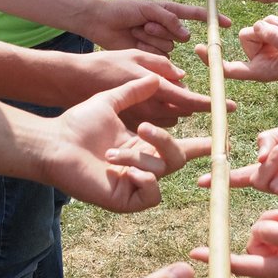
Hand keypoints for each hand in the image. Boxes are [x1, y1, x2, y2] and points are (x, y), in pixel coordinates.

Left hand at [47, 75, 210, 211]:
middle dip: (165, 141)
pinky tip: (125, 173)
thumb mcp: (111, 101)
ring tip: (113, 152)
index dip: (203, 142)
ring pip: (162, 172)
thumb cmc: (77, 124)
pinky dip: (145, 181)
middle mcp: (144, 165)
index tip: (223, 134)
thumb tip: (158, 78)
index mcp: (144, 145)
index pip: (181, 146)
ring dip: (140, 157)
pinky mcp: (126, 199)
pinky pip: (153, 194)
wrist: (55, 143)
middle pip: (177, 158)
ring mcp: (135, 184)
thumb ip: (135, 91)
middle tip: (143, 128)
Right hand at [64, 48, 224, 127]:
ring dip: (180, 109)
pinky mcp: (132, 125)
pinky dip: (164, 112)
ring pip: (172, 117)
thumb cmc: (104, 65)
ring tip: (184, 98)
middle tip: (216, 103)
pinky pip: (156, 120)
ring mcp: (141, 120)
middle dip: (197, 106)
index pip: (190, 101)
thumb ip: (160, 66)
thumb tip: (181, 76)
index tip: (232, 106)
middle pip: (184, 111)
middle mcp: (150, 110)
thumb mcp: (135, 56)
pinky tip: (160, 101)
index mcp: (154, 91)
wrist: (73, 93)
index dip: (213, 104)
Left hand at [88, 0, 229, 55]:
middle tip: (146, 24)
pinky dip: (146, 47)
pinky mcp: (151, 54)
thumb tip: (186, 34)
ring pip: (169, 46)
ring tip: (137, 30)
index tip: (226, 23)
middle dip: (164, 30)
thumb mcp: (149, 9)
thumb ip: (169, 19)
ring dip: (152, 38)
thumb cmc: (125, 10)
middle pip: (181, 36)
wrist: (103, 22)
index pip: (195, 15)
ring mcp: (160, 41)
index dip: (211, 19)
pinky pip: (158, 55)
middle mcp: (168, 27)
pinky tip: (134, 40)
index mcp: (170, 11)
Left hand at [196, 15, 277, 81]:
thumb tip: (257, 26)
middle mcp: (260, 62)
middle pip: (244, 38)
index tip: (198, 48)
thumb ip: (275, 37)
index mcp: (260, 71)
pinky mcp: (272, 42)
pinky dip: (272, 22)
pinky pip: (263, 25)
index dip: (213, 59)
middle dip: (259, 31)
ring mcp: (265, 51)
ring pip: (253, 29)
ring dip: (267, 24)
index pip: (230, 68)